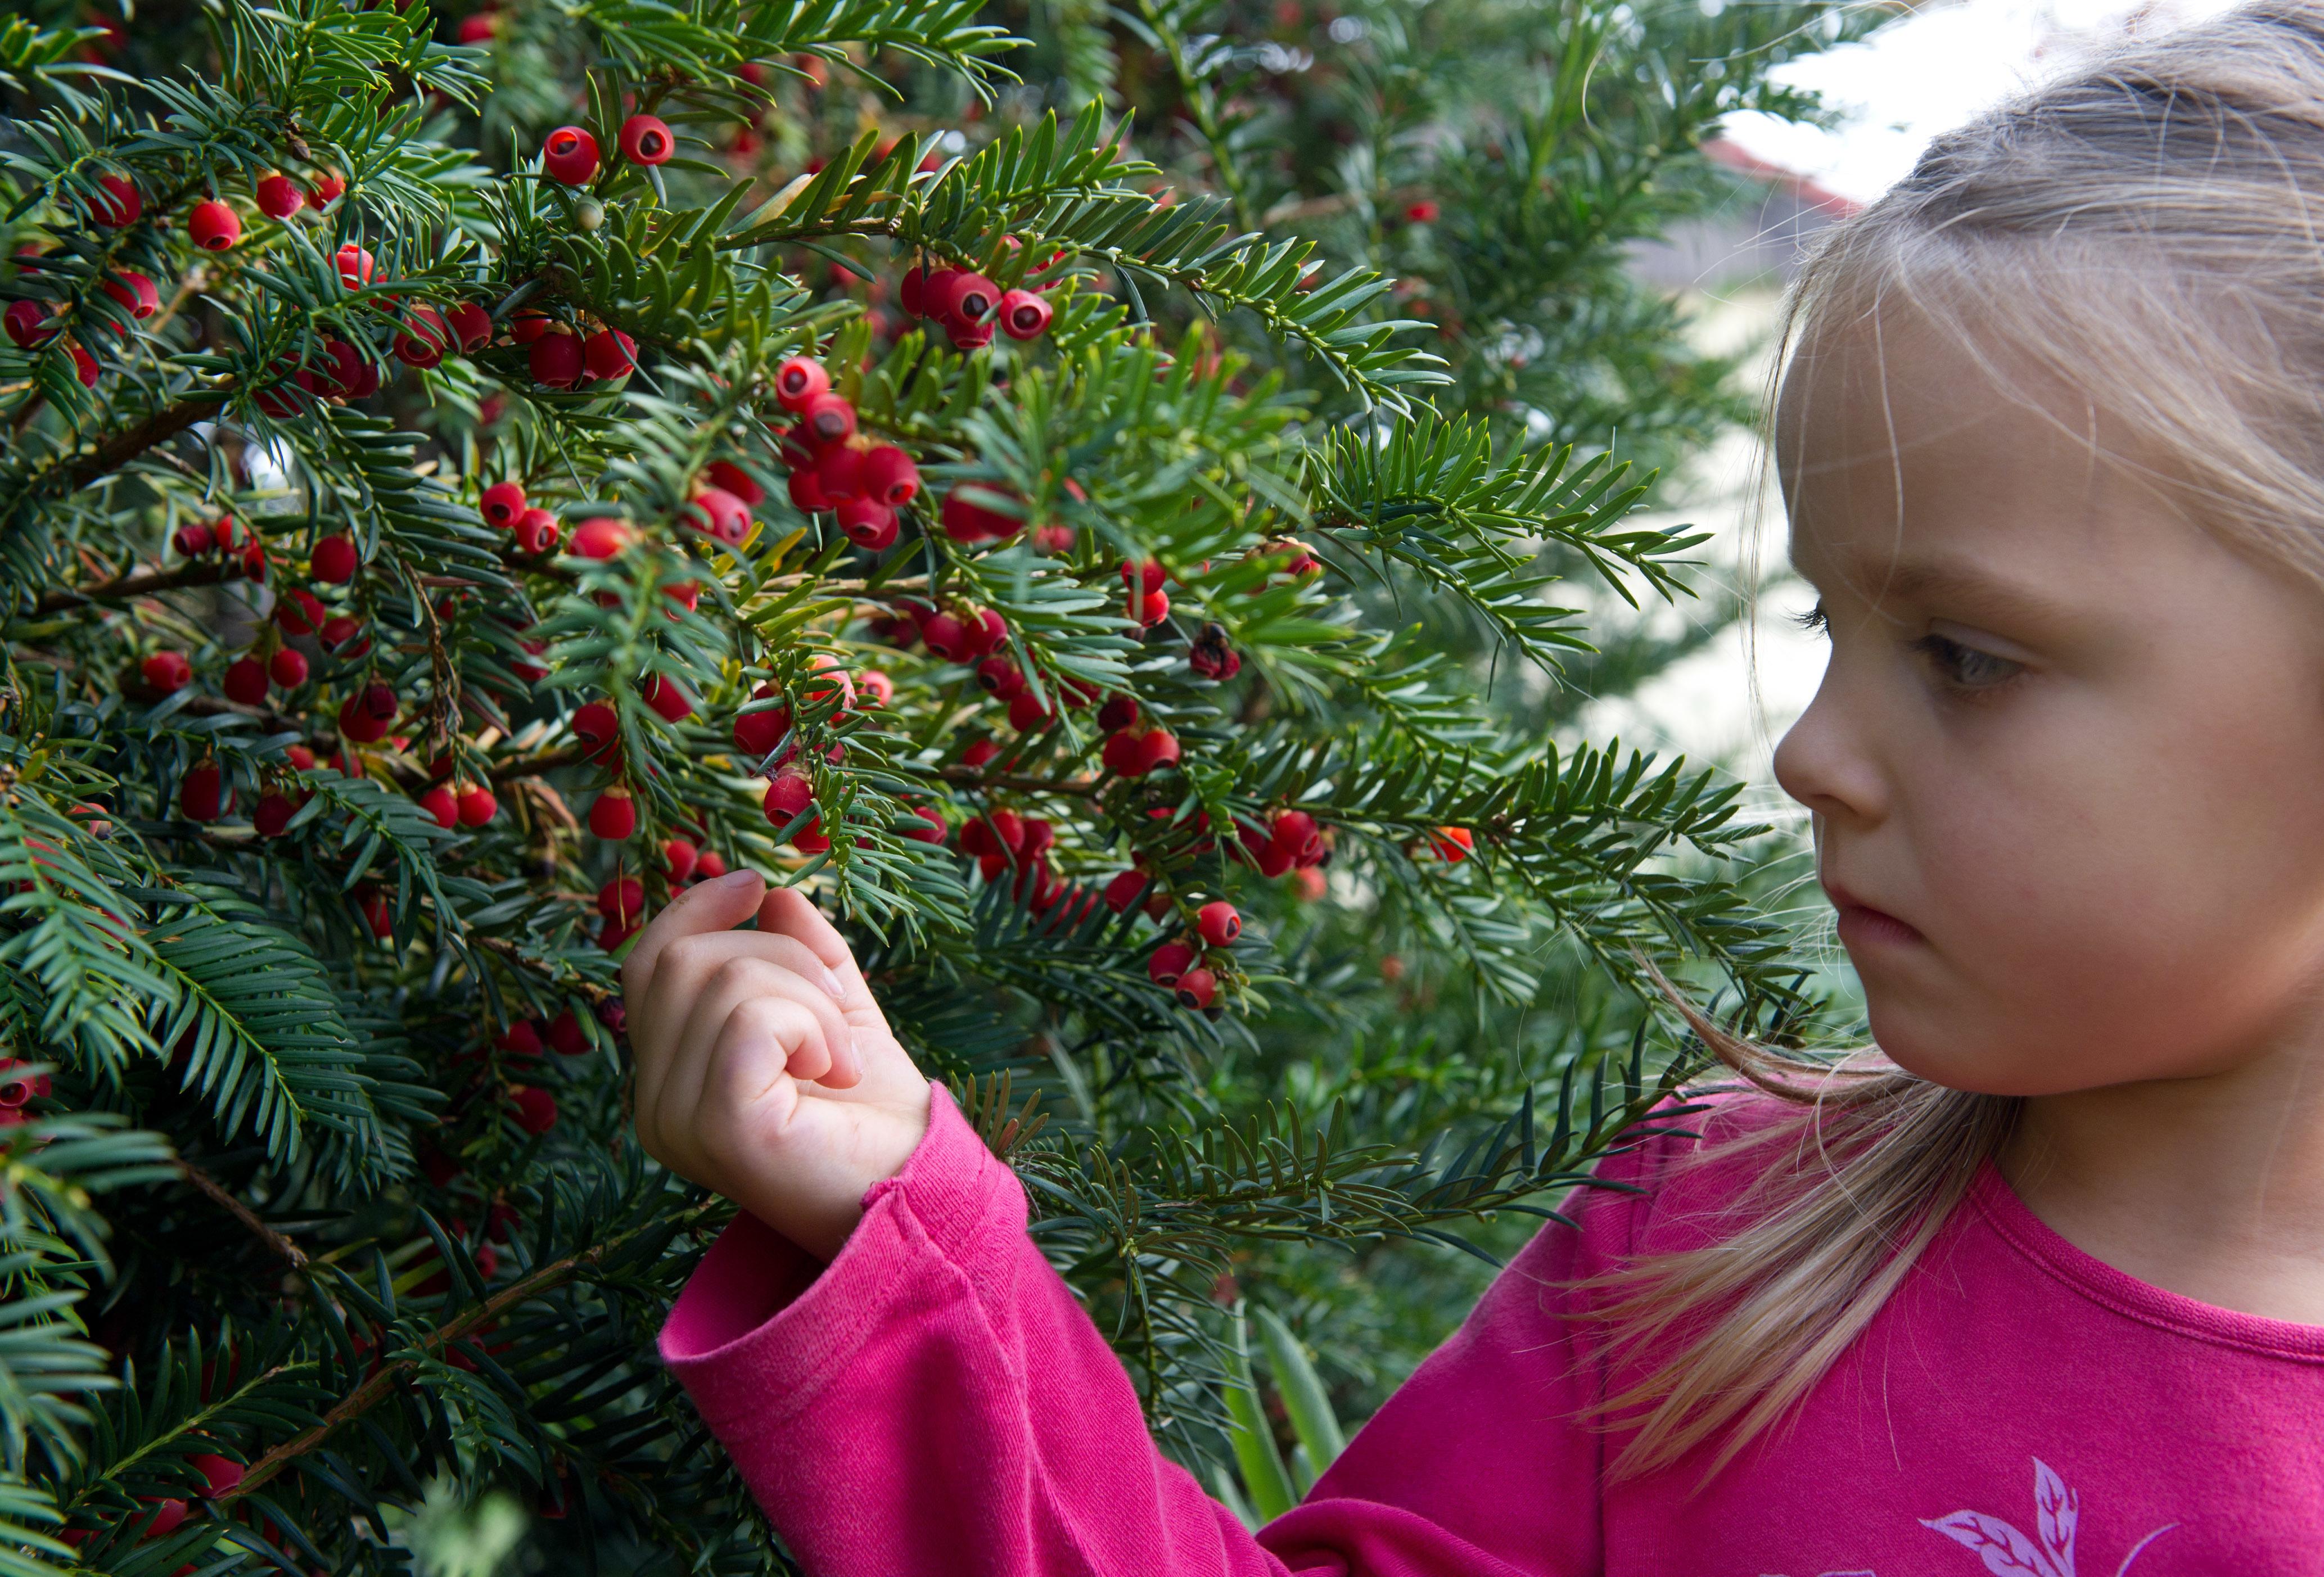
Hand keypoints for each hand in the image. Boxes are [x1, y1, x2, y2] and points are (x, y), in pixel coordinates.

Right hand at [624, 870, 931, 1262]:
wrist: (920, 1190)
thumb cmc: (874, 1116)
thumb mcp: (836, 1013)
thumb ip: (802, 953)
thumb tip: (773, 888)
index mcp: (668, 1079)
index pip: (645, 964)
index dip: (695, 909)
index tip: (758, 882)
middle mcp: (652, 1105)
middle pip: (684, 957)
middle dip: (781, 955)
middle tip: (838, 1012)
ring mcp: (674, 1121)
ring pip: (723, 979)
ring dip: (811, 999)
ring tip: (842, 1057)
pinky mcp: (716, 1128)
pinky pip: (751, 1017)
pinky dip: (813, 1026)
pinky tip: (838, 1073)